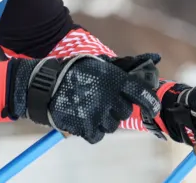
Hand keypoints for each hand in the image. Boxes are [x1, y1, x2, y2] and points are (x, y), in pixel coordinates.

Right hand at [5, 53, 161, 143]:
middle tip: (103, 101)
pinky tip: (84, 120)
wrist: (43, 84)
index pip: (141, 93)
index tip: (153, 109)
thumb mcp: (97, 63)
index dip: (150, 102)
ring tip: (91, 109)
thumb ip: (122, 66)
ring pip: (112, 125)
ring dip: (105, 119)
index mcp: (113, 79)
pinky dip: (93, 130)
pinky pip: (98, 135)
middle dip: (117, 108)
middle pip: (124, 111)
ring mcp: (97, 114)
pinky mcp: (86, 128)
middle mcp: (109, 97)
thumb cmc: (71, 70)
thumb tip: (152, 59)